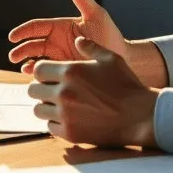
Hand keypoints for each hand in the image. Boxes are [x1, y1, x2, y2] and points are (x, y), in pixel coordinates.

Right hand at [7, 0, 126, 75]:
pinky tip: (37, 78)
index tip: (12, 37)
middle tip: (13, 56)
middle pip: (32, 45)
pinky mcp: (63, 72)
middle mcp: (56, 42)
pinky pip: (47, 74)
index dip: (22, 31)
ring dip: (27, 64)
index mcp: (59, 27)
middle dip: (21, 50)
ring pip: (36, 60)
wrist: (124, 59)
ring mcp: (58, 58)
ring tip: (24, 69)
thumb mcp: (95, 14)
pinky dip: (39, 76)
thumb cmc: (110, 34)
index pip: (36, 27)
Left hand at [28, 38, 158, 147]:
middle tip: (52, 91)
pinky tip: (68, 119)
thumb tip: (77, 39)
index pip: (38, 69)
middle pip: (33, 90)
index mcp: (70, 72)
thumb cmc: (126, 85)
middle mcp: (63, 92)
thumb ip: (91, 47)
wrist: (139, 116)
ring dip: (46, 107)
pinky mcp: (69, 133)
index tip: (51, 76)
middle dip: (41, 88)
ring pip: (38, 110)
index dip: (43, 72)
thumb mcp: (111, 59)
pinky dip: (56, 123)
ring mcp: (65, 114)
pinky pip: (50, 127)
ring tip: (59, 105)